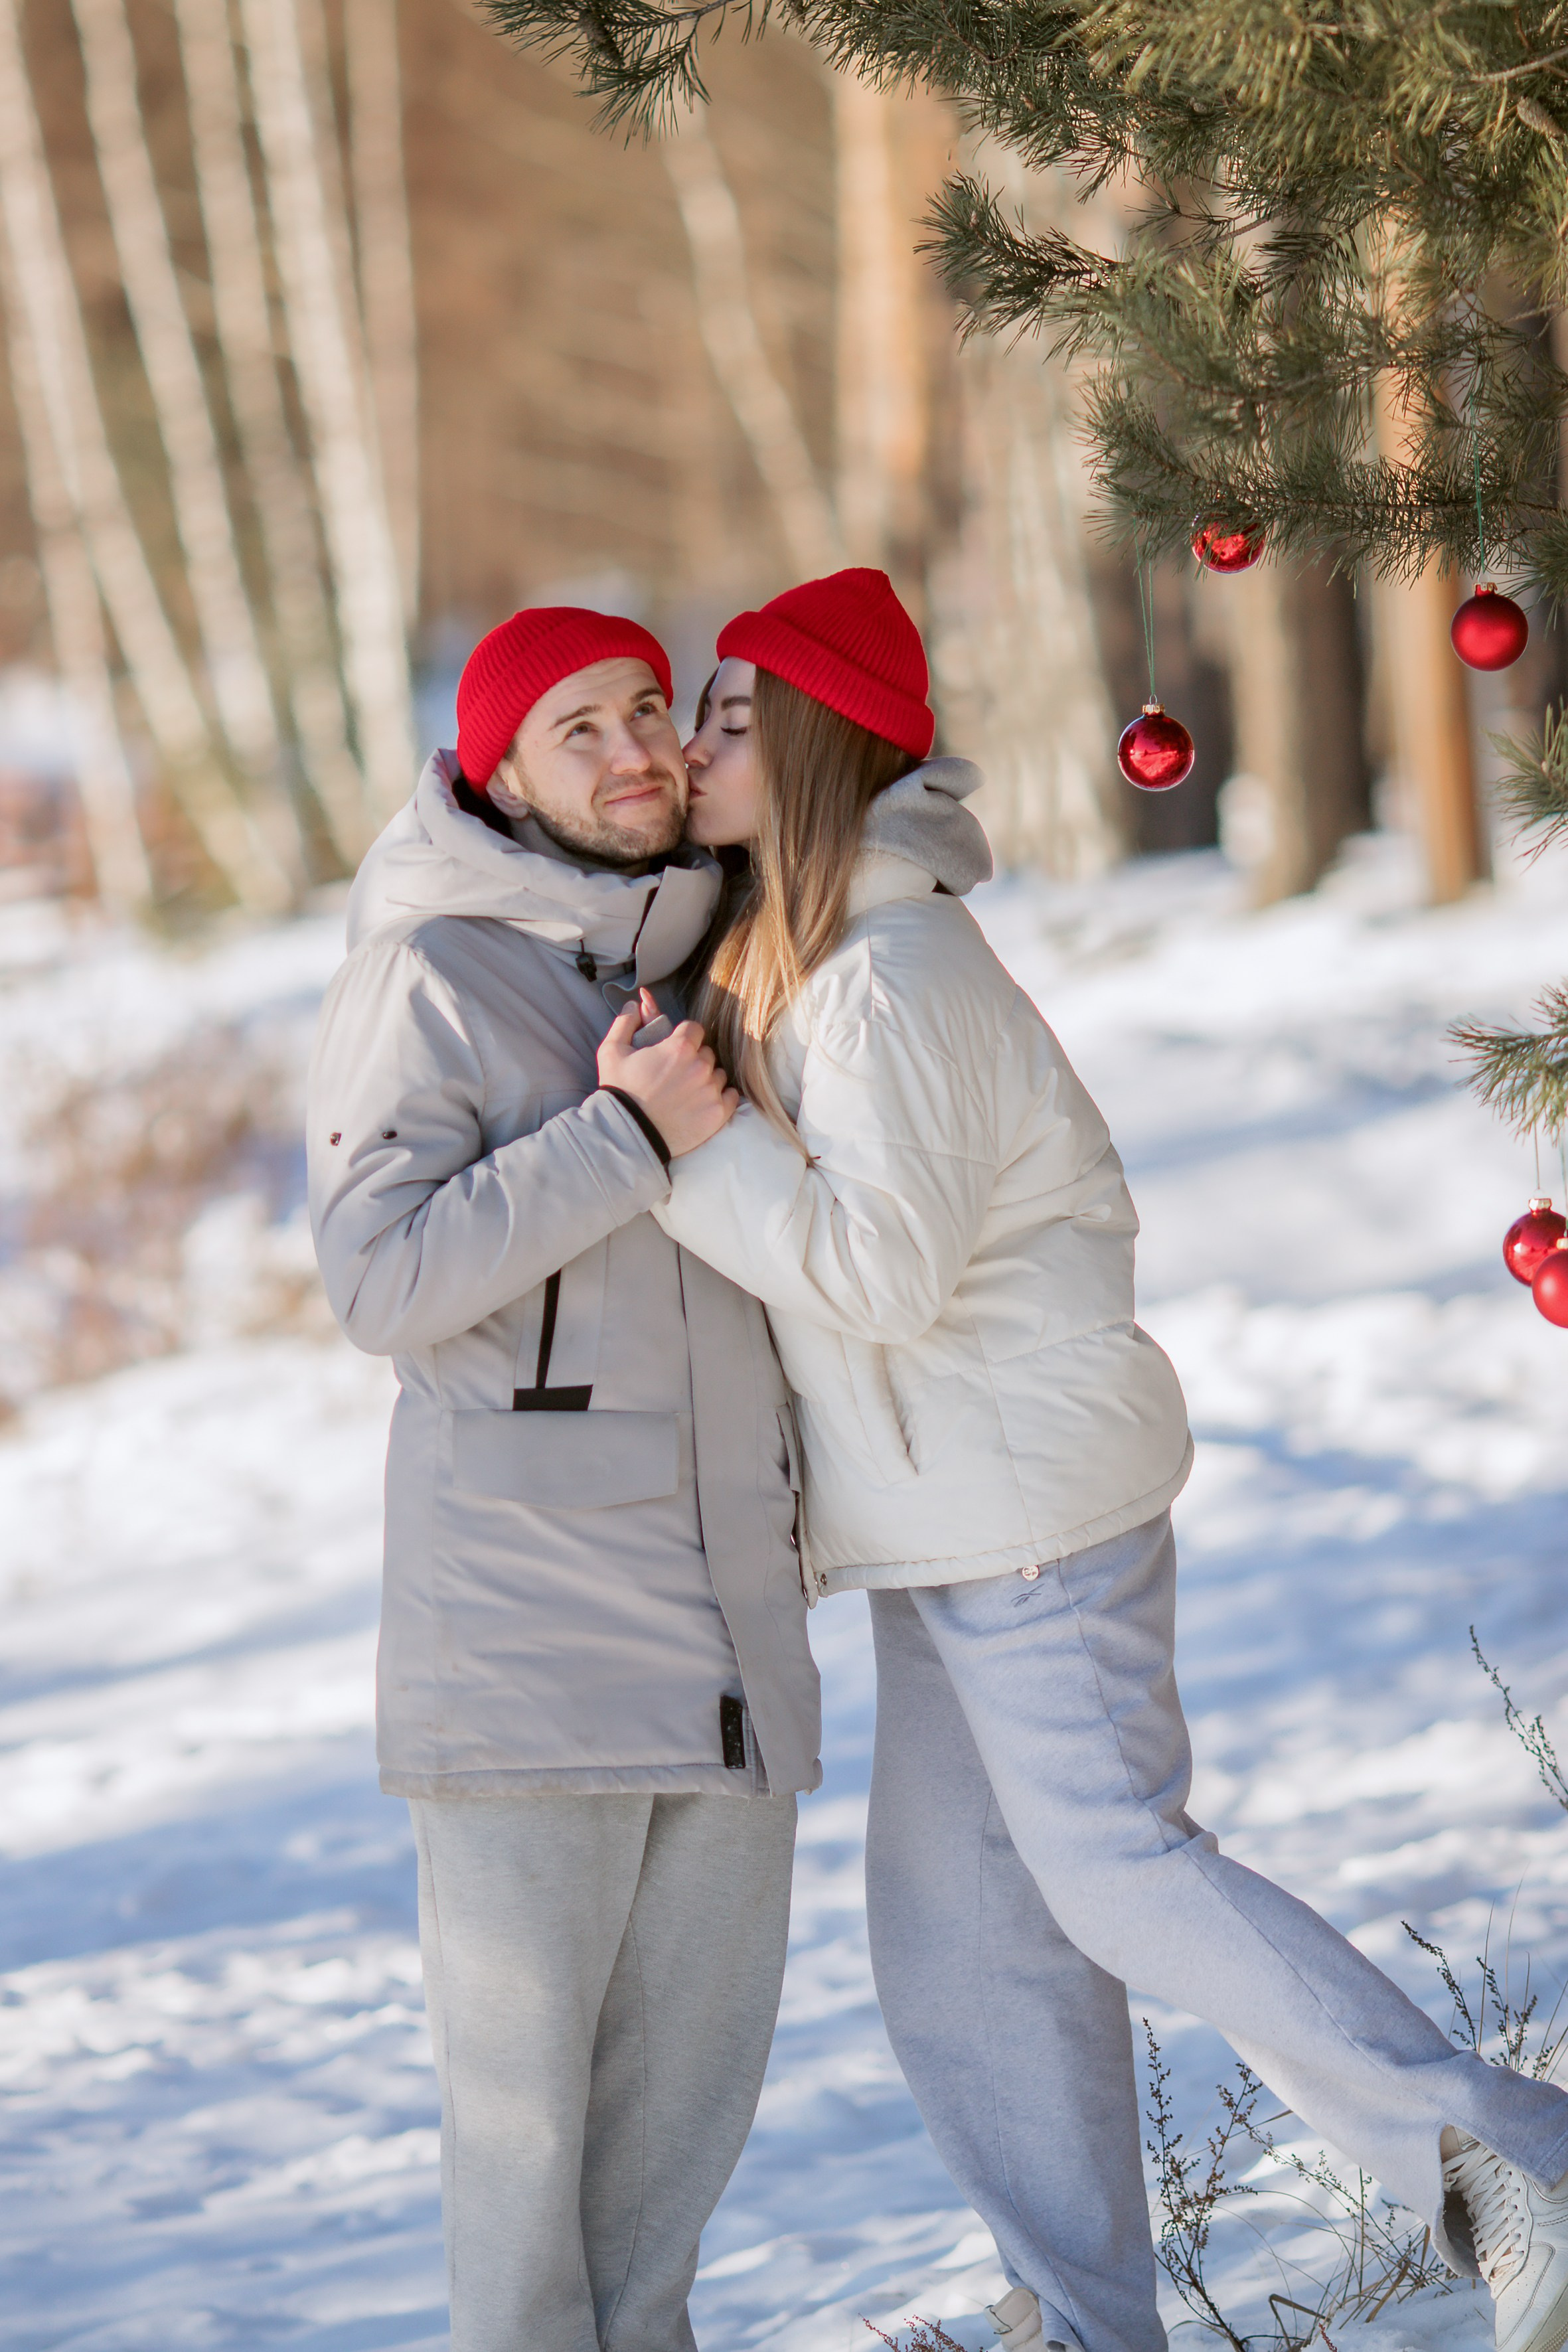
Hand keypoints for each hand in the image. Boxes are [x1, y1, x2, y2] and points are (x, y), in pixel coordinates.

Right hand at [597, 991, 738, 1157]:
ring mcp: (711, 1090)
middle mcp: (700, 1066)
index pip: (695, 1029)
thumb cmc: (619, 1092)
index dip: (685, 1038)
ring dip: (706, 1079)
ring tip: (686, 1092)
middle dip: (695, 1059)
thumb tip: (634, 1003)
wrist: (627, 1134)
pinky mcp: (718, 1113)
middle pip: (707, 1053)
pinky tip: (701, 1103)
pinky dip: (720, 1098)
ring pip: (718, 1074)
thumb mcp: (612, 1051)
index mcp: (679, 1047)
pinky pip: (730, 1096)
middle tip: (677, 1074)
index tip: (675, 1050)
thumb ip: (625, 1022)